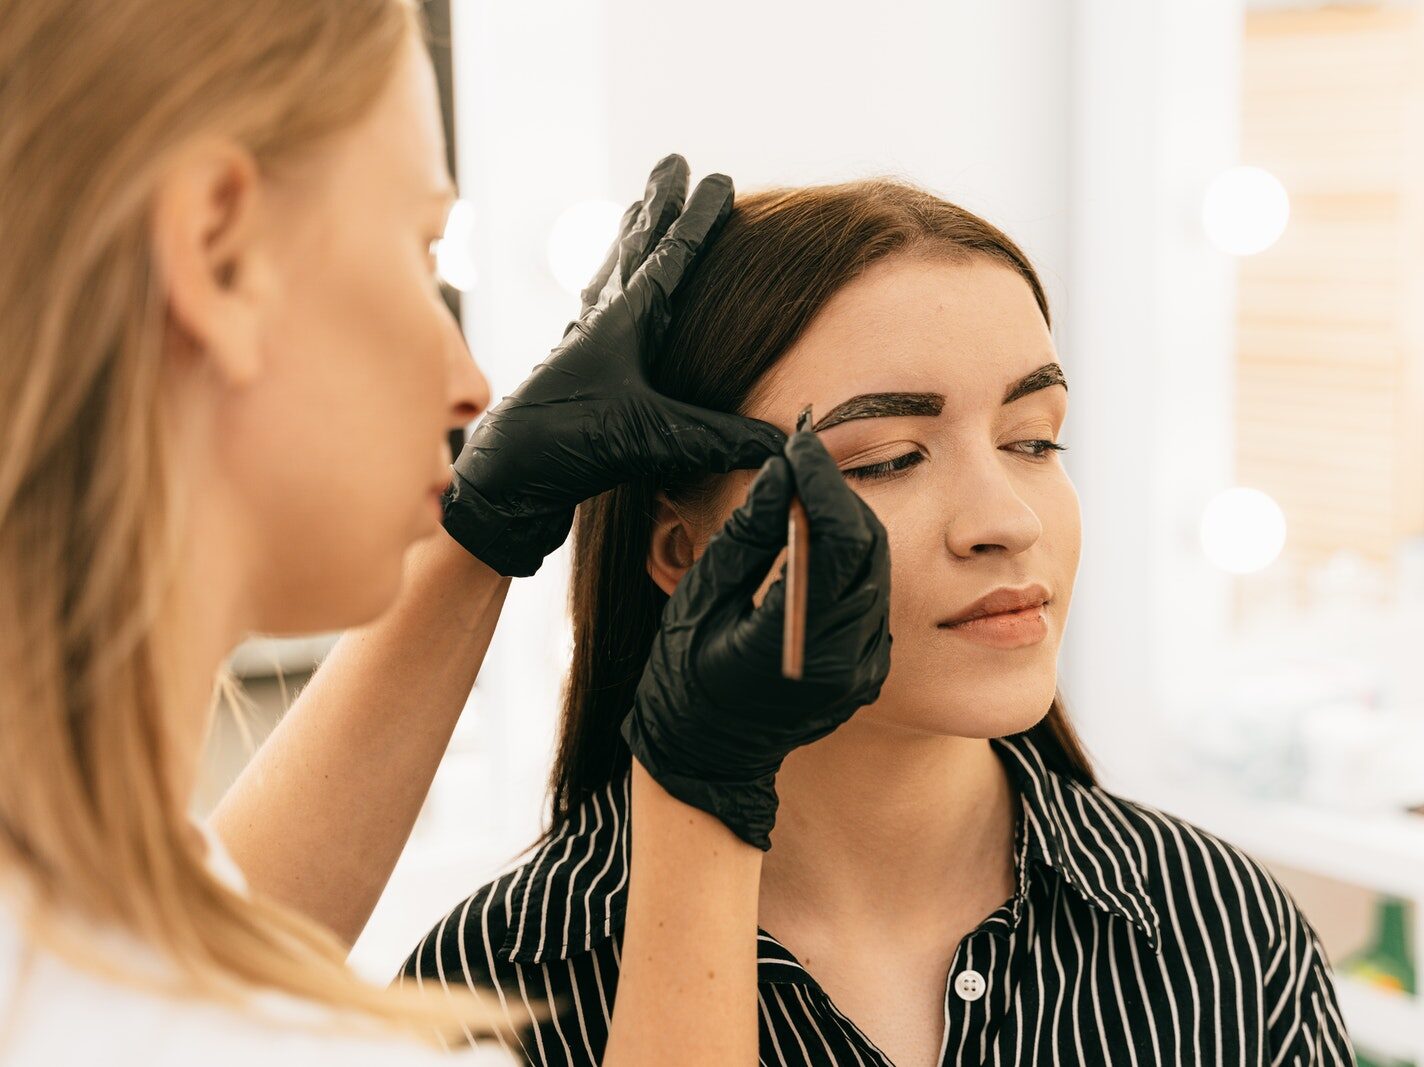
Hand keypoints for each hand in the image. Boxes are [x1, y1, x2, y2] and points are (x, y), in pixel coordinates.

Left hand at [441, 154, 784, 576]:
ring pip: (609, 276)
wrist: (499, 486)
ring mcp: (581, 350)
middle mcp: (598, 325)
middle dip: (657, 205)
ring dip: (628, 241)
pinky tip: (603, 302)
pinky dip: (606, 295)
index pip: (671, 256)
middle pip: (634, 249)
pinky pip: (593, 318)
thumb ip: (718, 437)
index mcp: (622, 322)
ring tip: (636, 212)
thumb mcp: (649, 438)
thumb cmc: (563, 448)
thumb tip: (784, 443)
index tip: (719, 179)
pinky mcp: (571, 380)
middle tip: (670, 162)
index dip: (699, 219)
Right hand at [622, 431, 892, 848]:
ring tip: (805, 489)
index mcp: (800, 644)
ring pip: (877, 568)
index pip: (837, 540)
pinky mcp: (868, 668)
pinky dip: (849, 555)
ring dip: (847, 520)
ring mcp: (863, 668)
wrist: (706, 756)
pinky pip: (871, 595)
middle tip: (801, 457)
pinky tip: (817, 536)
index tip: (799, 442)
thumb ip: (748, 535)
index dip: (823, 481)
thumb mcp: (701, 599)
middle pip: (868, 548)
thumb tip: (781, 473)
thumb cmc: (683, 680)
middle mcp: (846, 659)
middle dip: (839, 493)